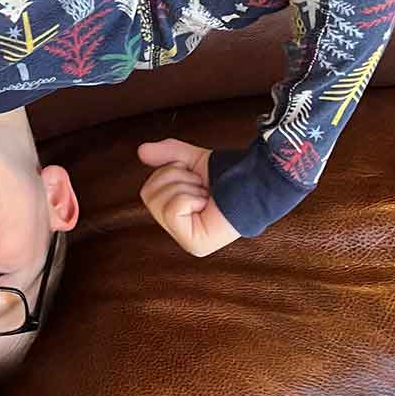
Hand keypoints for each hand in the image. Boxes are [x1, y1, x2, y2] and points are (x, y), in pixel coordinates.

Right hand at [137, 138, 241, 258]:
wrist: (253, 181)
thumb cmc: (227, 175)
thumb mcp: (191, 161)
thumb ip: (166, 156)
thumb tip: (141, 151)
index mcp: (176, 215)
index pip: (147, 191)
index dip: (168, 173)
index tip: (192, 176)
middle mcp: (179, 230)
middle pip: (148, 195)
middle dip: (175, 178)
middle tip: (200, 185)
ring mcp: (186, 240)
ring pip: (159, 201)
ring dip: (186, 187)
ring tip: (206, 194)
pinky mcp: (195, 244)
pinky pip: (172, 211)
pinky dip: (190, 198)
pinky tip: (206, 203)